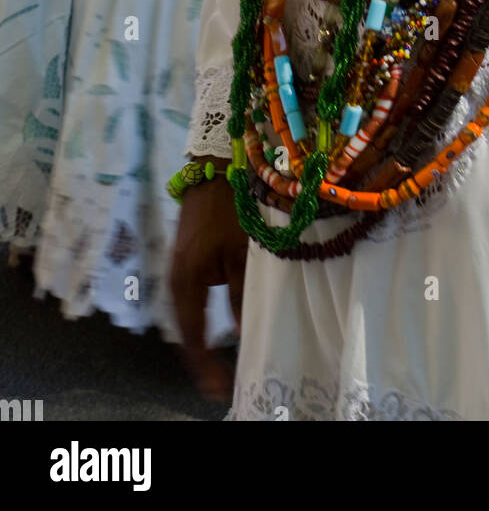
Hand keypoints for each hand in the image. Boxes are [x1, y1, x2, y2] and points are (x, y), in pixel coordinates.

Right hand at [170, 168, 247, 402]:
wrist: (213, 169)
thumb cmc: (230, 211)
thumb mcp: (241, 254)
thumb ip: (241, 295)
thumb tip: (243, 334)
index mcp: (186, 282)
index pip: (192, 334)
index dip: (205, 364)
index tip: (218, 388)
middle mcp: (176, 279)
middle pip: (186, 329)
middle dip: (201, 357)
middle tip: (218, 382)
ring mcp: (179, 268)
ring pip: (188, 314)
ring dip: (201, 338)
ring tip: (217, 363)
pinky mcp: (186, 258)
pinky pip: (191, 299)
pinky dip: (201, 317)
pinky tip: (214, 326)